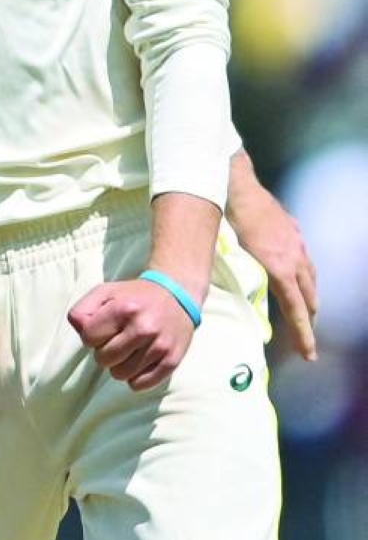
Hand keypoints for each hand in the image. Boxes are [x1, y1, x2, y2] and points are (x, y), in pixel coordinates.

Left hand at [68, 277, 196, 390]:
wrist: (178, 296)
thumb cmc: (135, 296)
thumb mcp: (105, 292)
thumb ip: (84, 309)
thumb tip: (79, 329)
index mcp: (124, 308)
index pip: (88, 338)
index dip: (92, 334)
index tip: (104, 327)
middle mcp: (143, 328)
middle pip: (103, 360)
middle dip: (105, 351)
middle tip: (118, 338)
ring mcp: (159, 346)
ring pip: (120, 375)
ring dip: (120, 365)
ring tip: (130, 348)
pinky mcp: (171, 361)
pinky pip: (139, 385)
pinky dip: (135, 376)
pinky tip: (140, 359)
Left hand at [226, 150, 317, 360]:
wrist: (235, 184)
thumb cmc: (227, 219)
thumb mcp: (229, 255)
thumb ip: (236, 280)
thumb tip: (228, 303)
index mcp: (280, 268)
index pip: (296, 310)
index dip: (304, 335)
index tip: (309, 355)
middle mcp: (294, 256)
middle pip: (309, 296)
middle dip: (309, 319)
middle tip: (306, 337)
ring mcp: (296, 240)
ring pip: (311, 276)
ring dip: (310, 296)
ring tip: (307, 309)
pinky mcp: (292, 228)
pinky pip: (304, 256)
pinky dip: (304, 271)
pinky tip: (297, 270)